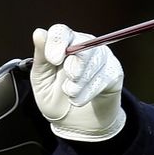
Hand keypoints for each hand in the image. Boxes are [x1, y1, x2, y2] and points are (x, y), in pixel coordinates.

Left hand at [30, 24, 125, 141]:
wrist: (74, 123)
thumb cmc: (56, 98)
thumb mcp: (41, 80)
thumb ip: (41, 58)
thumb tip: (39, 33)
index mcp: (63, 44)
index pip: (62, 31)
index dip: (57, 43)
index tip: (53, 60)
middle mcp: (84, 46)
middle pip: (83, 43)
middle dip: (73, 66)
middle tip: (66, 84)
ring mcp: (101, 58)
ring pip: (94, 61)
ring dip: (79, 83)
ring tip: (70, 94)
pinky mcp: (114, 72)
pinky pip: (105, 76)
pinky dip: (89, 91)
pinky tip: (80, 99)